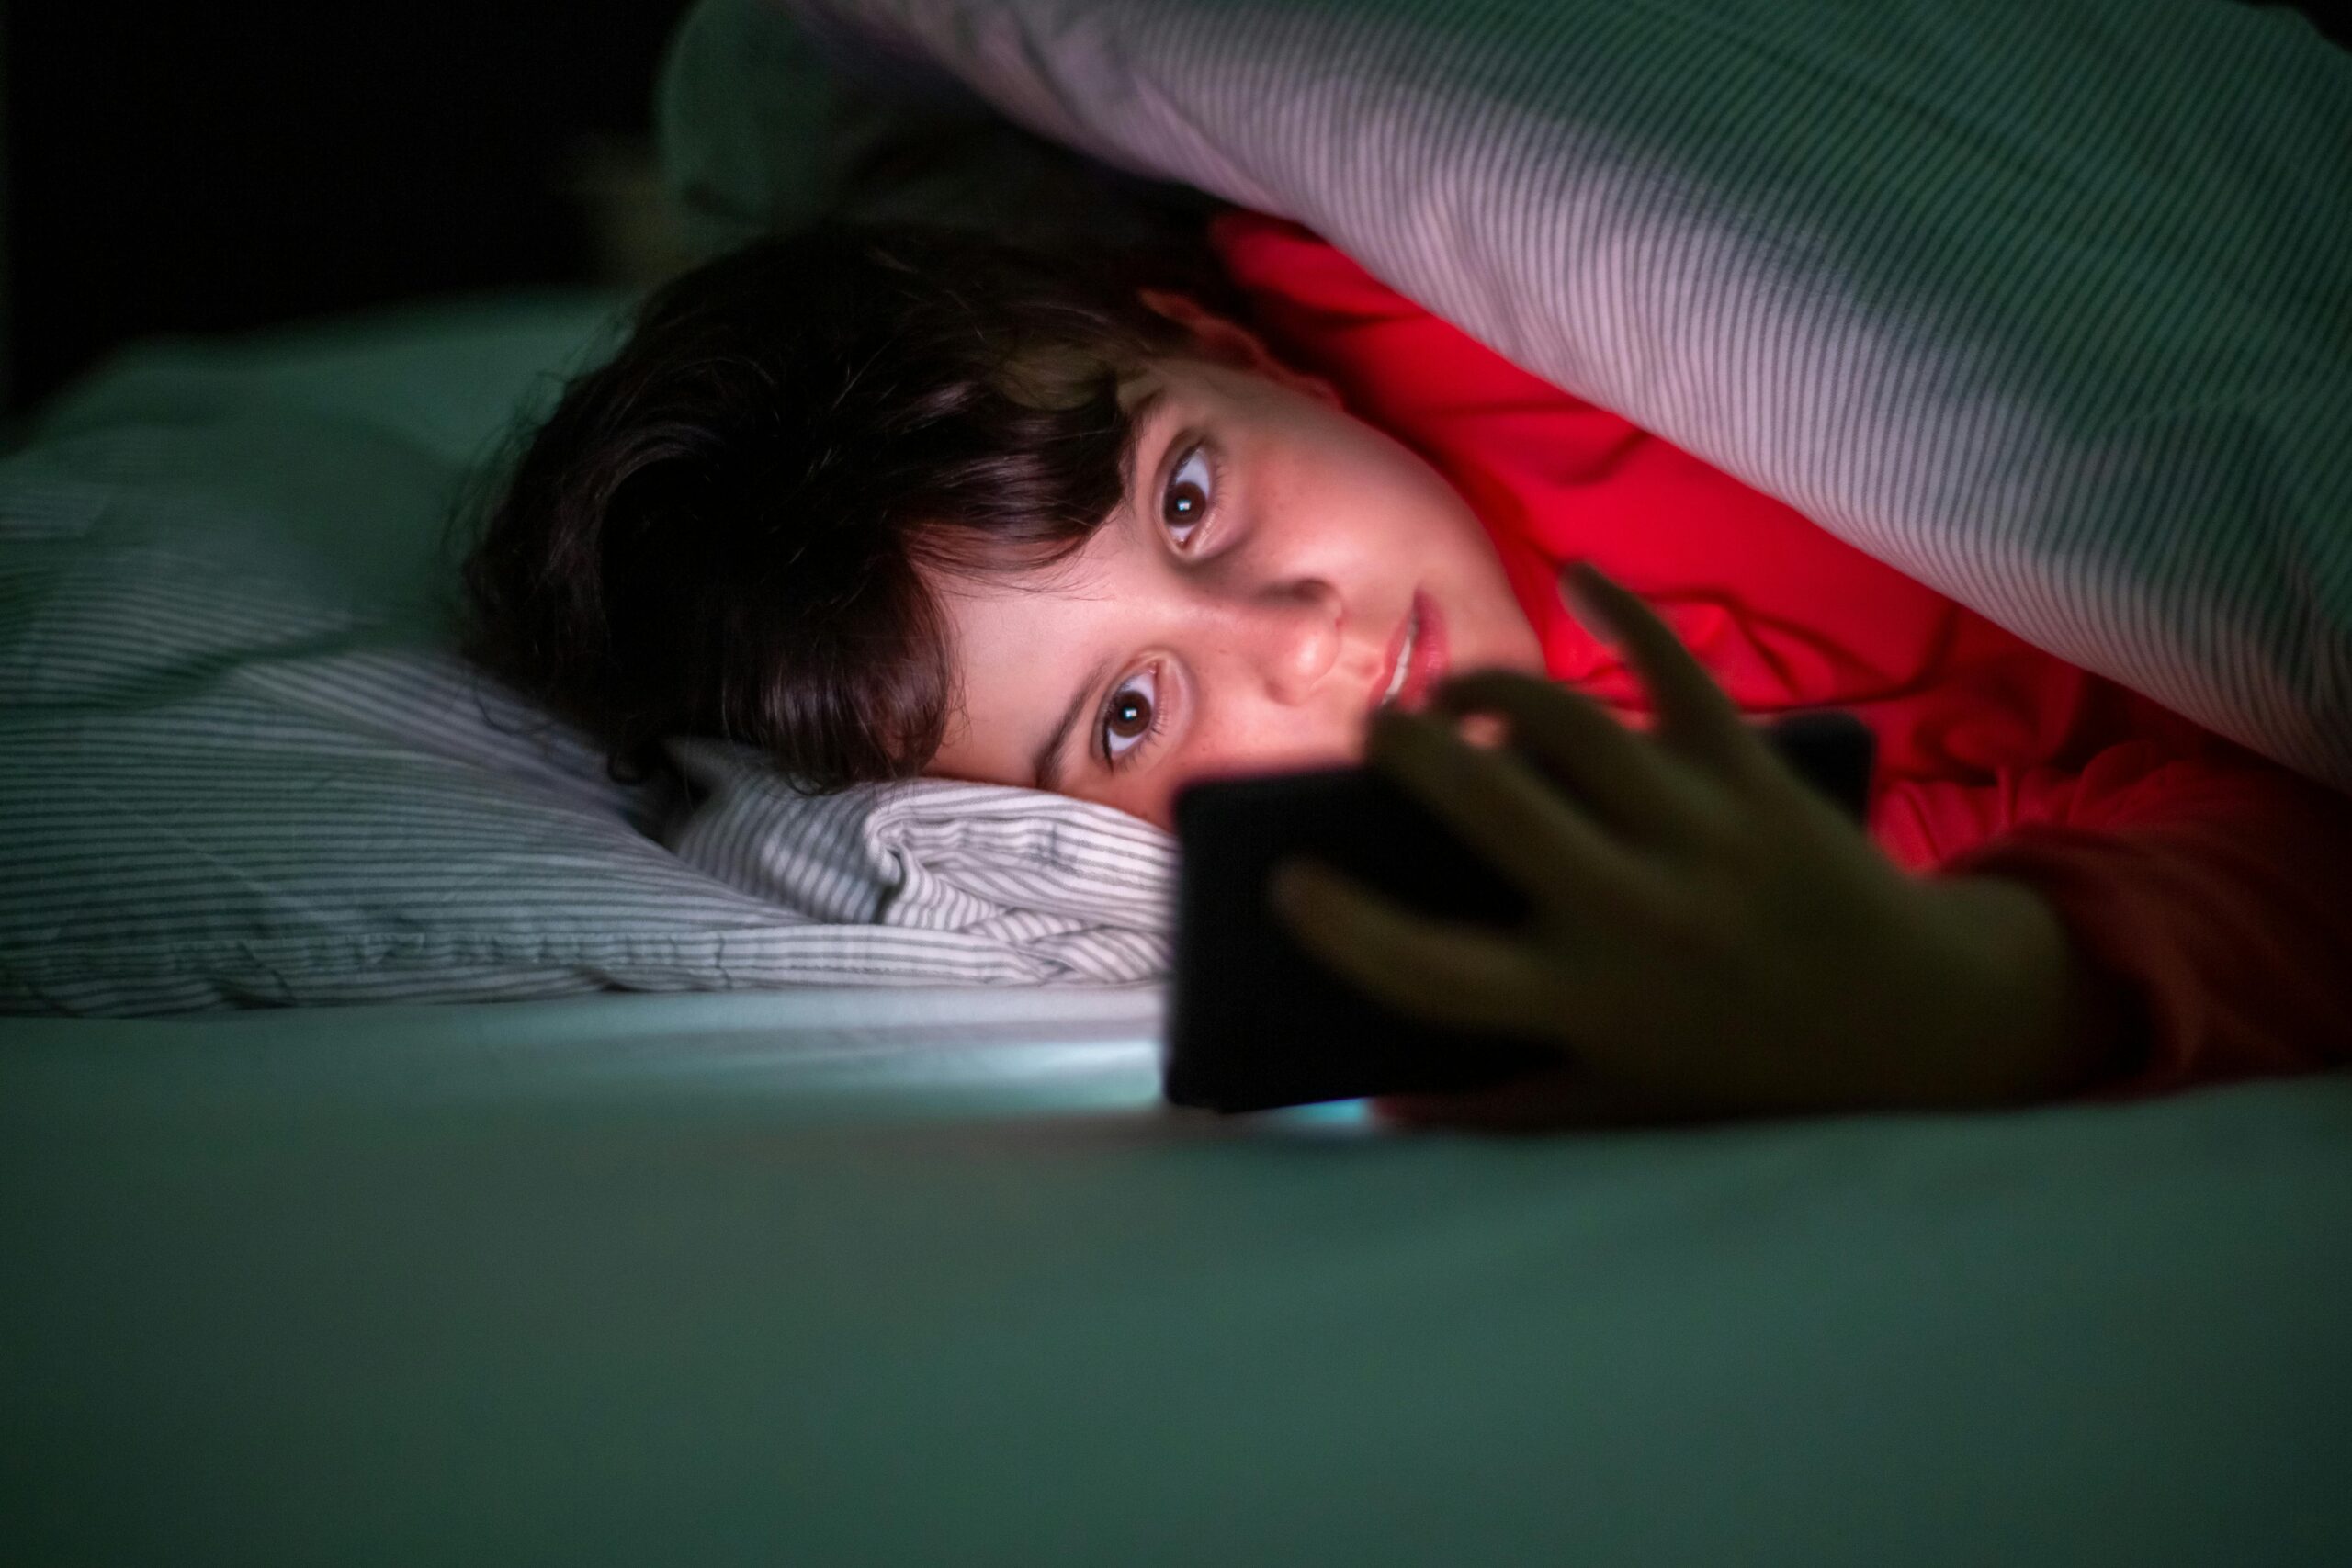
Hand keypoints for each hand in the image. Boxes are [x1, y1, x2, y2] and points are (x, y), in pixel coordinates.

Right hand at [1269, 563, 2121, 1128]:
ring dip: (1494, 690)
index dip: (1345, 928)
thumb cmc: (1747, 1071)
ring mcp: (1700, 835)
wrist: (1920, 1026)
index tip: (1288, 885)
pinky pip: (1677, 671)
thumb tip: (1379, 1108)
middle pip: (1489, 806)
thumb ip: (1500, 1106)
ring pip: (1569, 724)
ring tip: (1462, 695)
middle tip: (1381, 732)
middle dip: (1411, 749)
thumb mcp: (1621, 1103)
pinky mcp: (1754, 776)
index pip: (1432, 970)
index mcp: (1589, 1003)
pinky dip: (1624, 611)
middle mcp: (1636, 914)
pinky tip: (1577, 574)